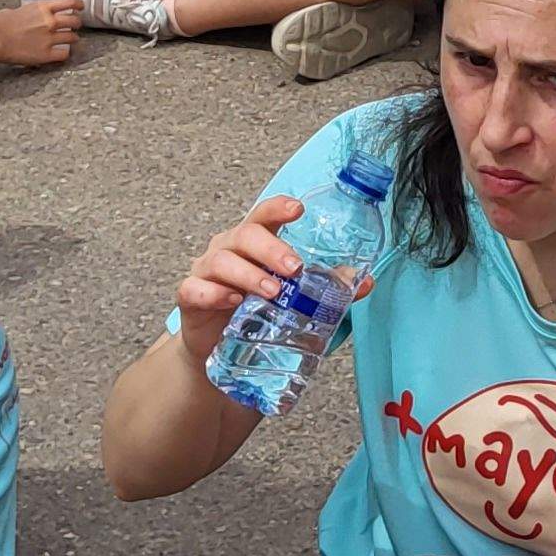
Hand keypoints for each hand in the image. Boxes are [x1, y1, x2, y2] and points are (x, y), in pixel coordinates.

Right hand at [0, 0, 81, 66]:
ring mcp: (49, 38)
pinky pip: (64, 54)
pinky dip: (65, 54)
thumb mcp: (17, 9)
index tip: (80, 7)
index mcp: (43, 7)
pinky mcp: (46, 54)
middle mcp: (50, 21)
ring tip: (71, 40)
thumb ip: (29, 11)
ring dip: (73, 39)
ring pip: (73, 38)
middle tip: (74, 27)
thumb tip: (27, 14)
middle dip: (77, 24)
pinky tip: (61, 53)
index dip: (79, 4)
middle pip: (75, 21)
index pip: (70, 2)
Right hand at [176, 196, 315, 362]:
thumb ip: (325, 287)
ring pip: (222, 260)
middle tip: (294, 268)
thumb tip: (365, 283)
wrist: (218, 347)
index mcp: (253, 243)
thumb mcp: (291, 297)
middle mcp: (227, 249)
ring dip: (249, 274)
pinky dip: (214, 293)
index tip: (298, 209)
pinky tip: (233, 301)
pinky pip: (195, 289)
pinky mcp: (190, 297)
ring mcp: (206, 272)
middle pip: (244, 234)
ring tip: (273, 291)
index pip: (263, 215)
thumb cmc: (256, 310)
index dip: (278, 208)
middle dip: (271, 248)